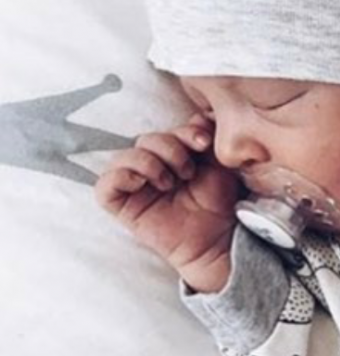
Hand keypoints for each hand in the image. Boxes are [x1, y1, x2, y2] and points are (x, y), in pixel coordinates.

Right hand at [95, 114, 241, 292]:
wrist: (219, 241)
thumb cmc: (219, 205)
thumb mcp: (217, 165)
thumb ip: (207, 139)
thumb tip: (200, 115)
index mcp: (171, 157)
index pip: (166, 132)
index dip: (181, 132)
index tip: (203, 141)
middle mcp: (150, 168)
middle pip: (145, 140)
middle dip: (169, 147)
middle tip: (188, 170)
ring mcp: (134, 187)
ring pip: (124, 157)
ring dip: (149, 162)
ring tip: (171, 182)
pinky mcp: (122, 207)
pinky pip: (104, 185)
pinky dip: (122, 177)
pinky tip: (144, 183)